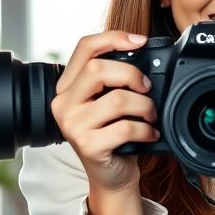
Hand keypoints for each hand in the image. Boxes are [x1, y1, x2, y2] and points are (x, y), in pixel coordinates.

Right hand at [51, 30, 159, 193]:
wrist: (111, 176)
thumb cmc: (114, 135)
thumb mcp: (109, 102)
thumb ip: (116, 79)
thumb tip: (144, 55)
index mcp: (67, 87)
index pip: (84, 47)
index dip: (113, 38)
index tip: (139, 41)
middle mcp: (63, 104)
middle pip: (97, 70)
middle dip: (132, 75)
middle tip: (147, 88)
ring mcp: (73, 126)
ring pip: (116, 99)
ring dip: (144, 105)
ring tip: (151, 115)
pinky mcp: (88, 146)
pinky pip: (125, 127)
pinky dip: (146, 129)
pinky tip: (150, 133)